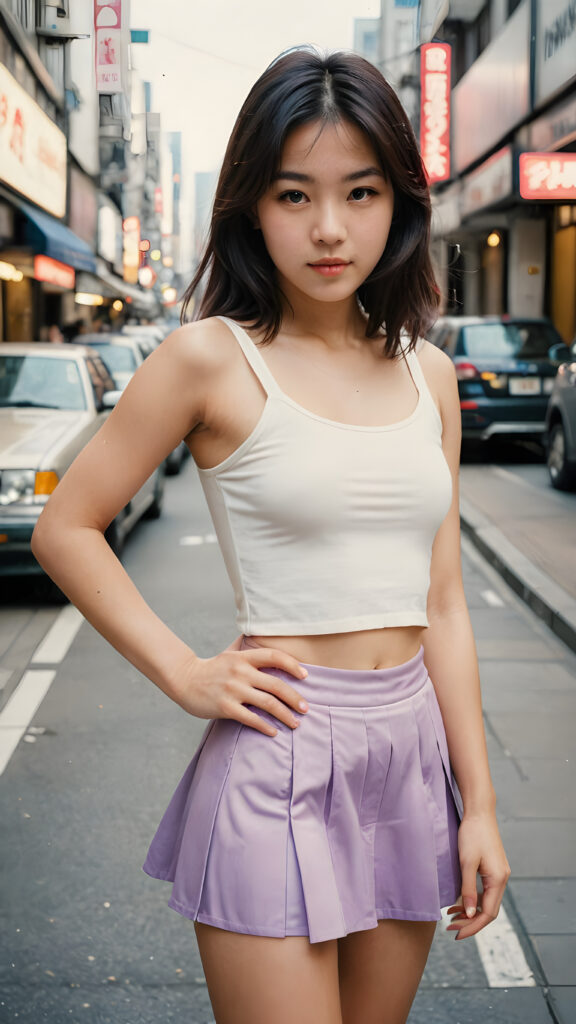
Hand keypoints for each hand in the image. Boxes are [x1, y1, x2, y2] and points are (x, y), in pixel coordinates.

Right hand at [172, 646, 309, 736]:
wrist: (184, 680)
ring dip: (285, 715)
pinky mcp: (225, 707)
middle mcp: (240, 671)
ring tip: (296, 723)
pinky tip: (274, 732)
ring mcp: (233, 690)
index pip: (274, 656)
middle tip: (306, 709)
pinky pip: (251, 718)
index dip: (293, 665)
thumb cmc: (212, 669)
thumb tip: (263, 636)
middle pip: (276, 685)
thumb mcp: (230, 653)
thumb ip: (248, 648)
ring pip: (267, 703)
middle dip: (295, 698)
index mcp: (243, 657)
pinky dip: (266, 726)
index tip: (306, 676)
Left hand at [446, 812, 510, 939]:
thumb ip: (468, 889)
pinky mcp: (492, 868)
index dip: (473, 926)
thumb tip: (470, 914)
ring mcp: (498, 874)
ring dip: (470, 912)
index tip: (457, 934)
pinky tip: (458, 903)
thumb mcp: (467, 862)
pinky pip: (484, 891)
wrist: (479, 812)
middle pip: (488, 910)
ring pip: (486, 902)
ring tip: (451, 918)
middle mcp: (502, 879)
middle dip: (470, 922)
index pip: (488, 913)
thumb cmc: (472, 834)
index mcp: (498, 879)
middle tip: (450, 929)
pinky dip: (472, 899)